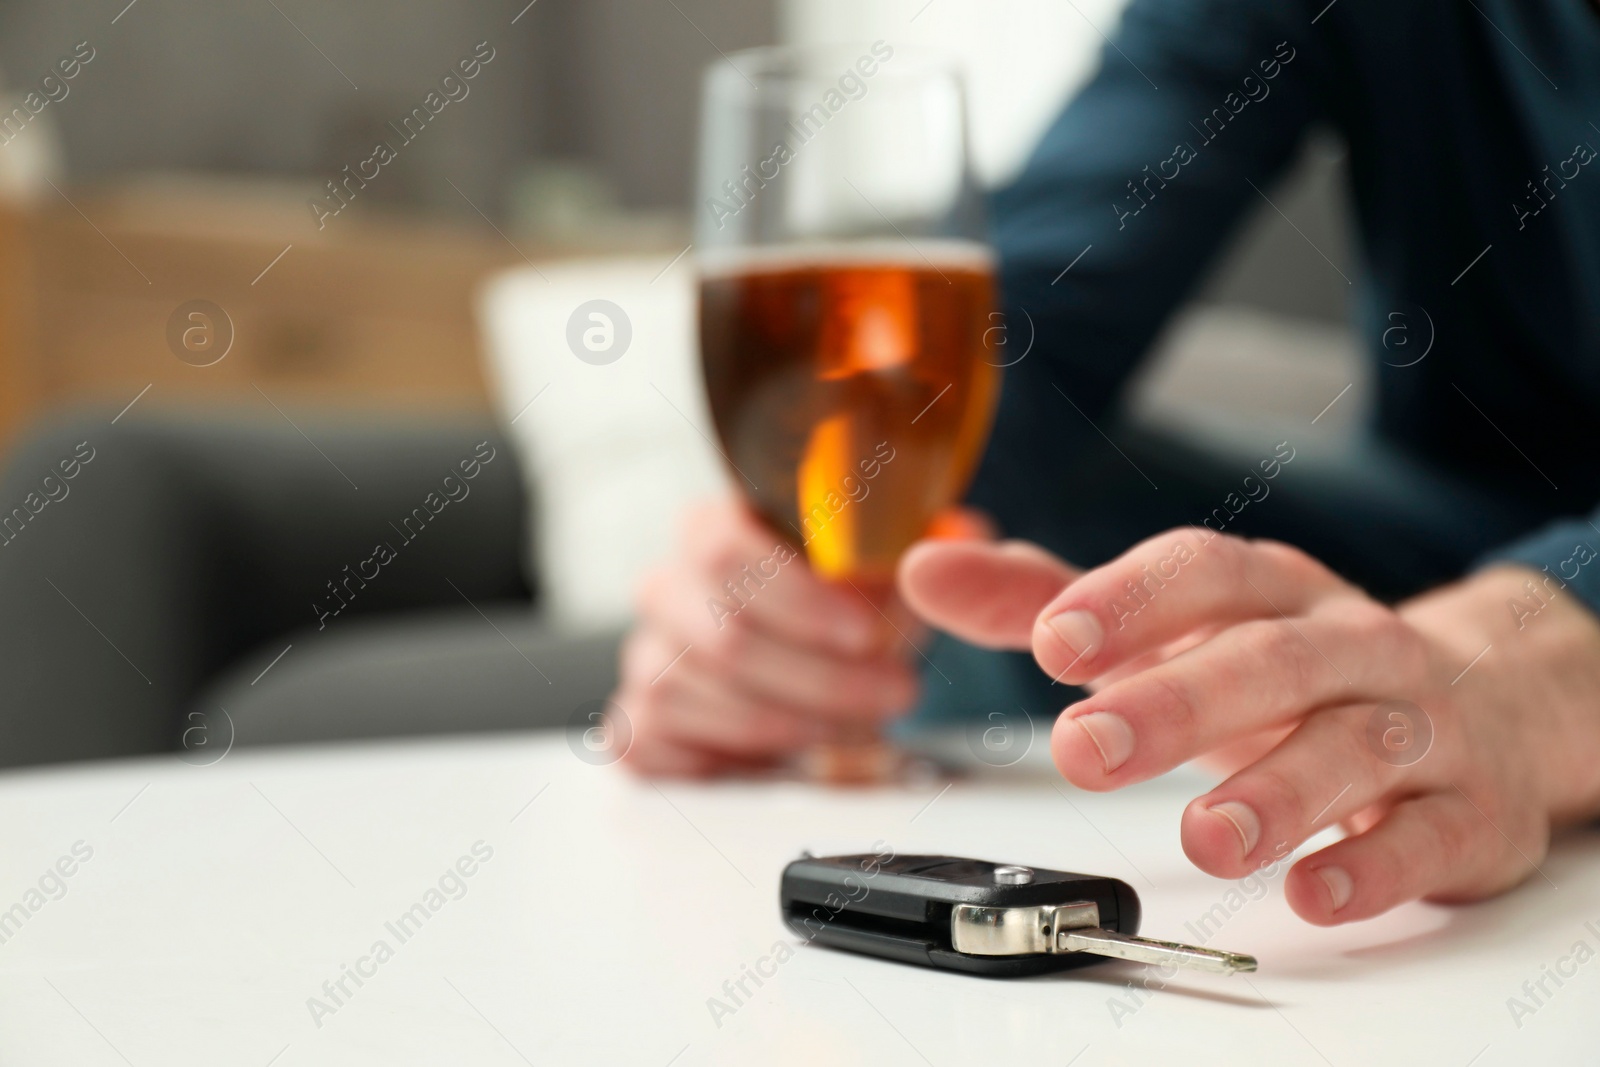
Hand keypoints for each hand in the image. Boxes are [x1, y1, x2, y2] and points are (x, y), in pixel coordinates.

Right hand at [613, 499, 919, 775]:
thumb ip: (932, 541)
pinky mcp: (640, 724)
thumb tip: (962, 534)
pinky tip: (793, 754)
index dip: (799, 599)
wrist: (809, 666)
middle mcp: (668, 588)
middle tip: (894, 692)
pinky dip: (739, 762)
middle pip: (724, 639)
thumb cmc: (845, 609)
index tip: (866, 632)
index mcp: (714, 528)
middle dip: (822, 679)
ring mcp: (648, 657)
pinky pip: (663, 751)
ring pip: (702, 700)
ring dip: (793, 724)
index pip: (727, 552)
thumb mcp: (894, 567)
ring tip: (860, 727)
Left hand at [899, 528, 1599, 923]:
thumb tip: (925, 570)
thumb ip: (1049, 601)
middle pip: (1271, 659)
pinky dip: (1375, 863)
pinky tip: (1317, 890)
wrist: (1481, 707)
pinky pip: (1427, 833)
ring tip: (1205, 837)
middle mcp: (1346, 642)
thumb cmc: (1293, 664)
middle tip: (1086, 748)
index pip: (1203, 573)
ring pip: (1355, 743)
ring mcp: (1414, 722)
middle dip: (1179, 701)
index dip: (1130, 602)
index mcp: (1269, 590)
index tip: (1053, 643)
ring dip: (1280, 790)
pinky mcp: (1463, 808)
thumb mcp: (1175, 624)